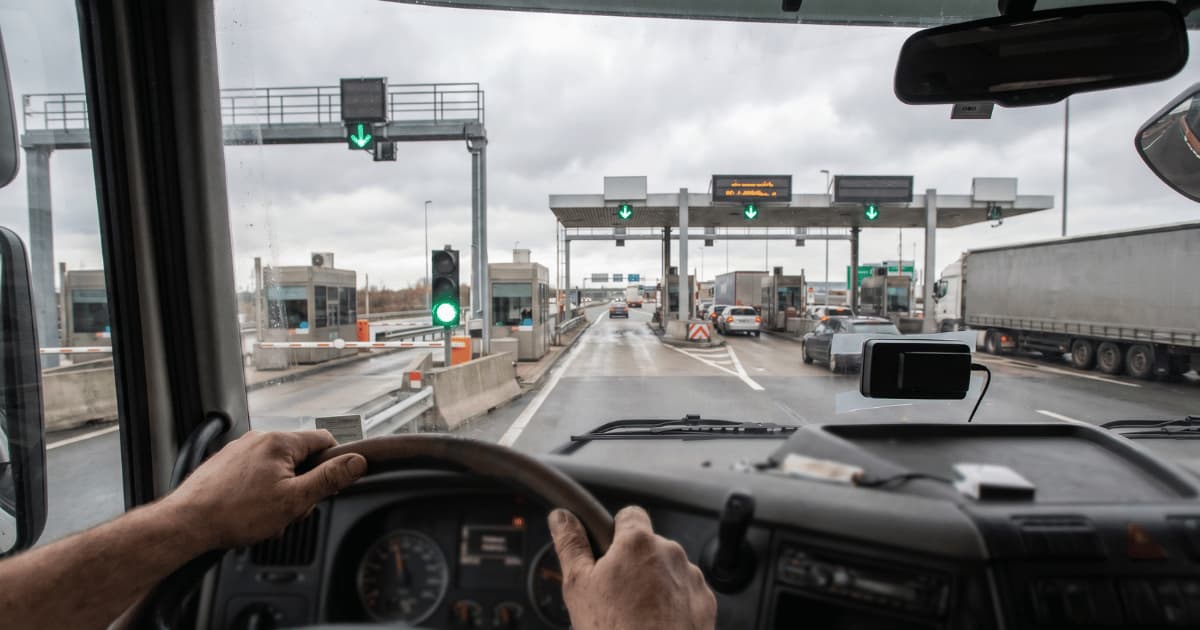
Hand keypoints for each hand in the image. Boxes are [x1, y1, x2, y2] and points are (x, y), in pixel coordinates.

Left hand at [162, 430, 366, 548]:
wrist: (187, 523)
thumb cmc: (235, 512)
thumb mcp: (294, 500)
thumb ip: (329, 478)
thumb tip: (357, 462)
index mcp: (280, 442)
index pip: (324, 440)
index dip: (334, 463)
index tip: (330, 485)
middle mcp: (259, 439)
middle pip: (300, 458)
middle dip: (302, 485)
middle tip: (291, 510)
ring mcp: (239, 450)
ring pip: (277, 469)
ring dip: (280, 492)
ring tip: (266, 516)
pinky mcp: (224, 464)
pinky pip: (255, 474)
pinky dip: (259, 493)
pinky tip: (249, 513)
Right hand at [549, 506, 716, 629]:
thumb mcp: (578, 587)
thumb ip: (571, 545)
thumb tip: (561, 518)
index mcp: (638, 543)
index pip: (629, 514)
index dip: (616, 531)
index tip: (608, 551)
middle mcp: (670, 553)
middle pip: (649, 546)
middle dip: (634, 564)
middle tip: (615, 594)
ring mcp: (691, 578)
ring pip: (668, 571)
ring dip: (655, 584)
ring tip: (636, 615)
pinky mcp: (705, 603)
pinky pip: (686, 593)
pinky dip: (674, 604)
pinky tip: (655, 624)